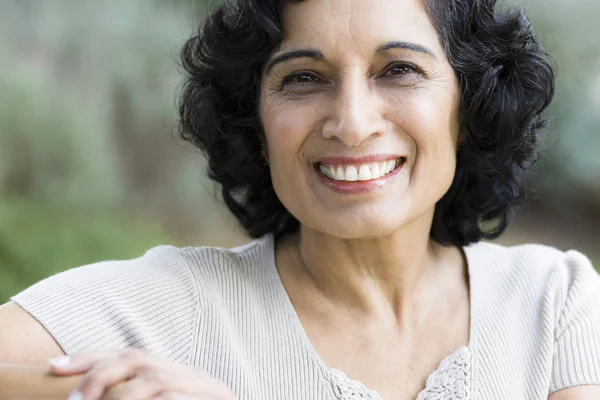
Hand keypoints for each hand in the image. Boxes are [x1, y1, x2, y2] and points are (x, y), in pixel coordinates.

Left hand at [49, 349, 236, 399]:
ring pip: (154, 382)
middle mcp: (189, 376)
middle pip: (139, 359)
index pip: (129, 355)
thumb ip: (142, 393)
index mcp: (174, 374)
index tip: (54, 367)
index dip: (91, 358)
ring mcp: (205, 391)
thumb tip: (92, 394)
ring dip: (121, 398)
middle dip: (100, 374)